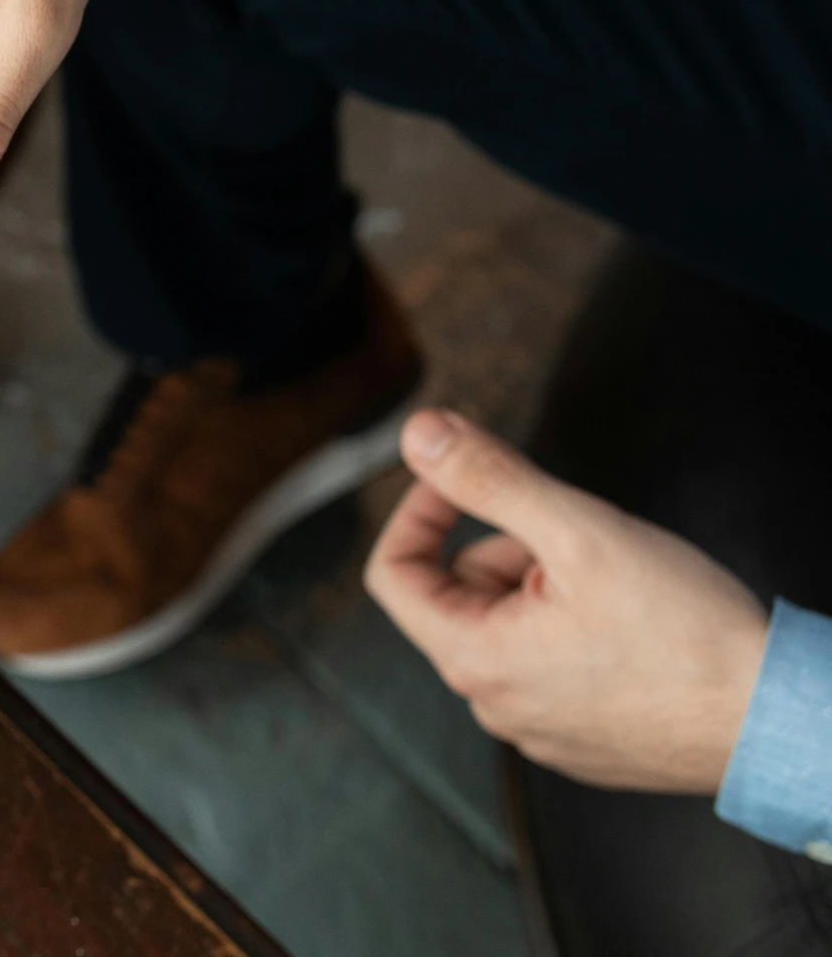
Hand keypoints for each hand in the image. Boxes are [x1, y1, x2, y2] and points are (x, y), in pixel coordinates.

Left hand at [365, 409, 769, 791]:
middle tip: (578, 540)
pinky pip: (549, 663)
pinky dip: (574, 628)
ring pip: (507, 626)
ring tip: (620, 585)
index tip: (460, 480)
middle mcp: (496, 706)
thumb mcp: (579, 532)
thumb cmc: (689, 636)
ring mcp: (540, 729)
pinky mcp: (583, 738)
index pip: (393, 574)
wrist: (779, 722)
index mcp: (474, 661)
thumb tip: (421, 435)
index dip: (418, 512)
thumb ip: (490, 479)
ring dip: (544, 586)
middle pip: (458, 595)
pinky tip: (635, 625)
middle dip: (507, 549)